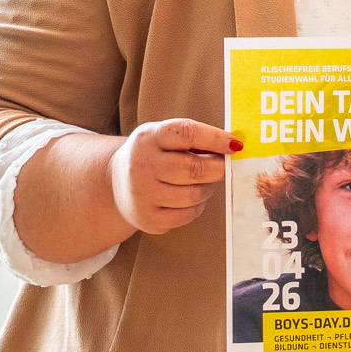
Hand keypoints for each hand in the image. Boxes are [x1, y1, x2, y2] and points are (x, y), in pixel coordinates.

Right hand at [109, 119, 238, 234]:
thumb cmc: (152, 155)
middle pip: (195, 169)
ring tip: (203, 182)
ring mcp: (142, 193)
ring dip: (208, 188)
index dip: (216, 139)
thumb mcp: (164, 137)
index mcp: (148, 137)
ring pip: (194, 194)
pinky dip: (197, 207)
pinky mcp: (147, 218)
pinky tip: (190, 199)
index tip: (235, 145)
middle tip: (225, 166)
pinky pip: (187, 215)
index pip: (187, 133)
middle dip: (219, 168)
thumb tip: (233, 146)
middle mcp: (141, 165)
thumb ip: (194, 138)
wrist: (115, 182)